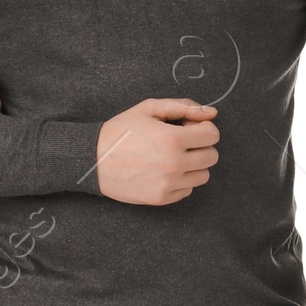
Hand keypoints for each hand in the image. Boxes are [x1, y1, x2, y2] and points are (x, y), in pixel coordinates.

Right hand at [95, 99, 218, 203]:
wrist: (93, 159)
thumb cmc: (121, 131)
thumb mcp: (149, 109)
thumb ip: (183, 107)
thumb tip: (212, 113)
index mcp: (172, 139)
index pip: (212, 135)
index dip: (202, 128)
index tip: (187, 127)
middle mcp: (174, 164)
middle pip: (211, 157)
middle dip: (200, 146)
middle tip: (180, 142)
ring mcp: (168, 184)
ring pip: (203, 176)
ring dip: (193, 165)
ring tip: (172, 157)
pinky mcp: (161, 198)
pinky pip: (188, 190)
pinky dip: (180, 180)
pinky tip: (163, 170)